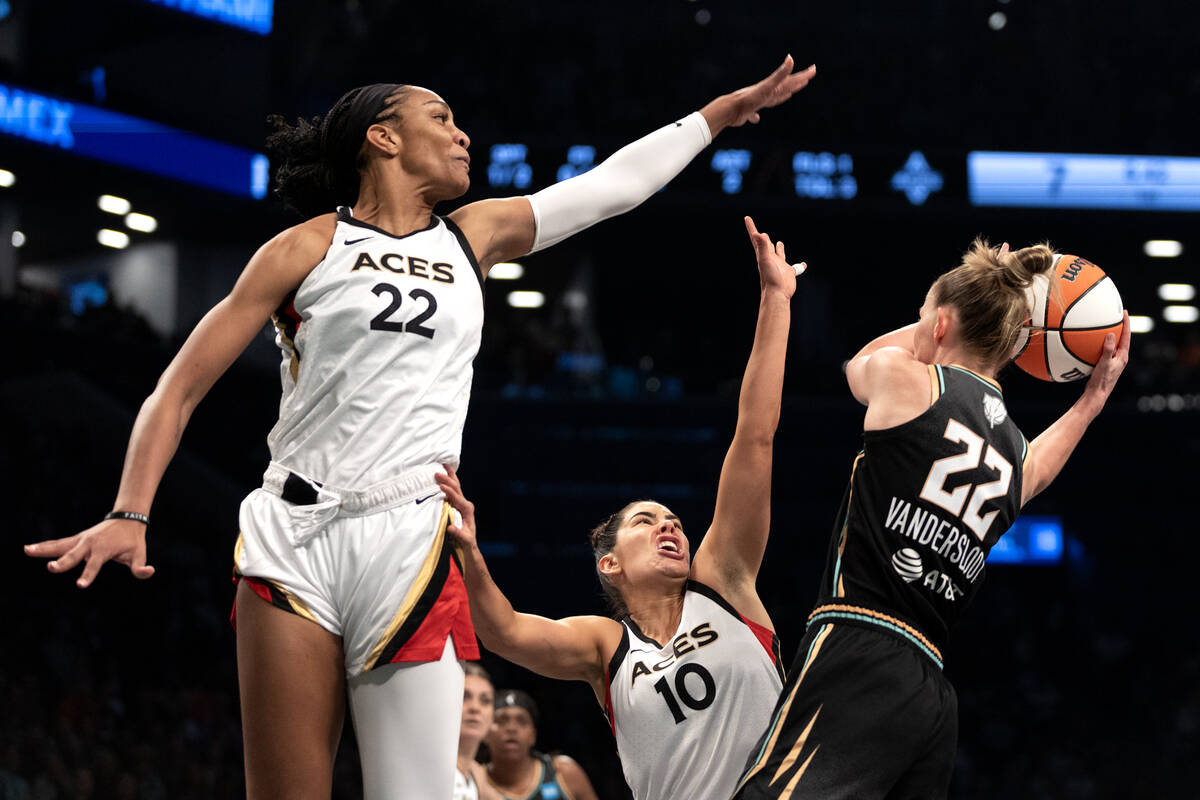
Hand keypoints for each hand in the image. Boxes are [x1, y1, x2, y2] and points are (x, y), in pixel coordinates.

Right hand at [24, 519, 155, 588]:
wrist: (127, 518)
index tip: (80, 585)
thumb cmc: (133, 540)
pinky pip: (58, 543)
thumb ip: (141, 567)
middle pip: (74, 555)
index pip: (95, 565)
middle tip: (51, 568)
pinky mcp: (76, 539)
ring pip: (60, 545)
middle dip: (63, 563)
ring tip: (26, 550)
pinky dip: (44, 546)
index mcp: (104, 550)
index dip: (88, 575)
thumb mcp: (139, 553)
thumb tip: (149, 571)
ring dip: (44, 549)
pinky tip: (28, 548)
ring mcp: (81, 540)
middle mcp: (89, 544)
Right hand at [435, 465, 477, 550]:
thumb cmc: (467, 541)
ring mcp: (461, 502)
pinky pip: (452, 490)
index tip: (441, 486)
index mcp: (467, 509)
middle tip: (436, 472)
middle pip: (456, 488)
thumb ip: (458, 534)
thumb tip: (450, 528)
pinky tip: (444, 474)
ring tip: (442, 465)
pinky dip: (448, 481)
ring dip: (449, 476)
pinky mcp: (456, 503)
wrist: (468, 543)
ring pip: (455, 486)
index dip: (449, 491)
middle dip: (447, 479)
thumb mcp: (464, 539)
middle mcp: (465, 503)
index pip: (457, 498)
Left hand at [704, 56, 816, 131]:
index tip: (814, 69)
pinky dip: (757, 116)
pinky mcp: (748, 113)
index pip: (791, 80)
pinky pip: (756, 114)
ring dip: (781, 96)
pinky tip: (756, 119)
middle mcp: (766, 93)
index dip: (803, 75)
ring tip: (788, 94)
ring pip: (772, 99)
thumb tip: (790, 57)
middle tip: (806, 78)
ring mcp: (757, 102)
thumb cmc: (749, 99)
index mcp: (772, 88)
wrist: (729, 110)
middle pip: (784, 87)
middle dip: (796, 83)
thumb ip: (780, 74)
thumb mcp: (768, 87)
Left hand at [745, 216, 804, 297]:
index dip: (751, 228)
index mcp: (763, 254)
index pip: (756, 238)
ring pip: (778, 253)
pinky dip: (799, 264)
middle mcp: (770, 258)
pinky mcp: (789, 272)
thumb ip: (762, 246)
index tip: (746, 218)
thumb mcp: (765, 259)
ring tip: (778, 243)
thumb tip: (758, 234)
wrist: (777, 293)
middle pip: (766, 245)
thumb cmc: (769, 278)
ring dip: (778, 248)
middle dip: (763, 238)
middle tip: (760, 233)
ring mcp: (779, 265)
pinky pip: (794, 266)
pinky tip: (804, 264)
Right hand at [1082, 310, 1130, 407]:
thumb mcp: (1105, 363)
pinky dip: (1098, 344)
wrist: (1096, 395)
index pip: (1126, 336)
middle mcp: (1119, 358)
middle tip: (1115, 314)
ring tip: (1103, 325)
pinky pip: (1103, 350)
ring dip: (1109, 334)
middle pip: (1121, 338)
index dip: (1126, 323)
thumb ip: (1108, 349)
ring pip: (1112, 344)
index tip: (1124, 312)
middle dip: (1119, 326)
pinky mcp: (1104, 365)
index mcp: (1123, 356)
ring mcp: (1112, 361)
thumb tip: (1111, 334)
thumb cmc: (1101, 381)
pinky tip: (1088, 342)